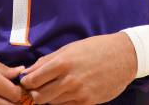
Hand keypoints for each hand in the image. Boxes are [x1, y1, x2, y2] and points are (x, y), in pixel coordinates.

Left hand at [20, 33, 136, 103]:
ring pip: (52, 103)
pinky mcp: (87, 103)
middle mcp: (69, 80)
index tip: (26, 81)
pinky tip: (65, 92)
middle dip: (34, 93)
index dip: (26, 82)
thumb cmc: (94, 48)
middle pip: (39, 97)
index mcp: (62, 63)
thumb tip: (28, 72)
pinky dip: (62, 102)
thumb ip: (47, 61)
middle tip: (36, 88)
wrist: (122, 57)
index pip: (33, 80)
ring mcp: (78, 94)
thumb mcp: (69, 49)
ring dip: (49, 97)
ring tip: (53, 87)